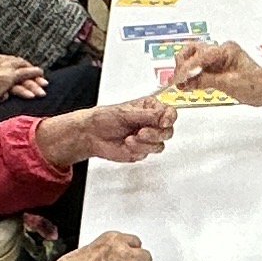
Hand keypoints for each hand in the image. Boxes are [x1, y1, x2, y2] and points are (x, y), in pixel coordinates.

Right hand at [0, 47, 42, 113]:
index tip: (25, 72)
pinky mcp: (4, 76)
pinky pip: (23, 74)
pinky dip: (33, 75)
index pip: (4, 59)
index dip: (16, 66)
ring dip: (33, 78)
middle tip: (40, 78)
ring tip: (42, 84)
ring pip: (20, 69)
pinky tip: (40, 79)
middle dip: (28, 71)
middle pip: (14, 62)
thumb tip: (0, 85)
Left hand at [38, 96, 175, 169]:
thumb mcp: (126, 112)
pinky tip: (127, 144)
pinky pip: (149, 152)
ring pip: (160, 144)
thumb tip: (163, 114)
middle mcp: (151, 123)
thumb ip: (147, 115)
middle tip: (142, 132)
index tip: (163, 122)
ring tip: (131, 139)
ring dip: (146, 143)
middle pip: (168, 130)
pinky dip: (138, 149)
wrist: (91, 135)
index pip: (169, 112)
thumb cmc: (104, 118)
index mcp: (149, 108)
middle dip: (156, 133)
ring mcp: (148, 138)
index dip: (169, 118)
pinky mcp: (142, 150)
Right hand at [161, 39, 261, 107]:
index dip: (187, 69)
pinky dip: (192, 76)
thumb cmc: (256, 85)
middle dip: (183, 65)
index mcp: (227, 50)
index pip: (200, 56)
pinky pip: (200, 68)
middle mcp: (222, 50)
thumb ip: (206, 81)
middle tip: (176, 80)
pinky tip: (187, 85)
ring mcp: (219, 57)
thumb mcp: (229, 84)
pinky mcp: (218, 66)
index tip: (177, 79)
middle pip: (193, 51)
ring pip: (194, 58)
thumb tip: (187, 81)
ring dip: (186, 70)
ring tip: (180, 84)